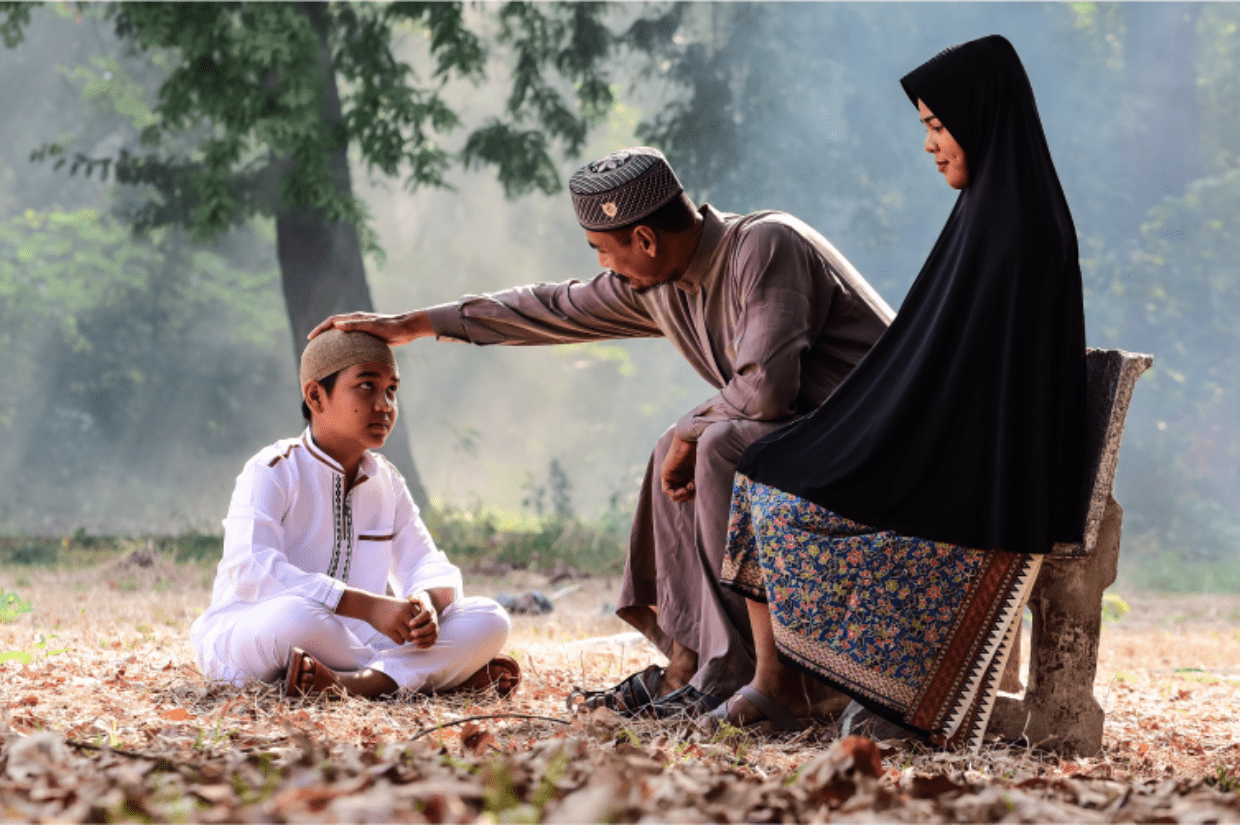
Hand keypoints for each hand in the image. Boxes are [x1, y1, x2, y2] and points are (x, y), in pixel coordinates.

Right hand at [307, 310, 431, 345]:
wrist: (406, 329)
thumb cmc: (390, 327)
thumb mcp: (372, 326)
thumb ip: (355, 325)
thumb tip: (337, 325)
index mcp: (355, 318)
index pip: (332, 321)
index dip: (320, 329)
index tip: (311, 338)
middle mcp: (357, 322)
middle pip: (335, 327)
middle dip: (323, 334)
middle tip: (314, 345)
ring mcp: (363, 330)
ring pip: (343, 335)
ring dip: (333, 341)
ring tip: (326, 353)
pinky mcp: (369, 337)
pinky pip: (353, 342)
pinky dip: (346, 348)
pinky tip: (346, 359)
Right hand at [365, 594, 423, 645]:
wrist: (371, 606)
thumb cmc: (389, 606)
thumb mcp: (403, 604)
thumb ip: (414, 612)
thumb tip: (424, 627)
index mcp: (409, 606)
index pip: (422, 620)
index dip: (420, 625)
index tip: (416, 627)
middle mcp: (404, 613)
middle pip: (417, 629)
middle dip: (415, 634)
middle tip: (411, 633)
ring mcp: (396, 622)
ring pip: (409, 637)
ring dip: (407, 639)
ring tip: (404, 635)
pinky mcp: (388, 630)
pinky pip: (400, 641)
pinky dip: (400, 641)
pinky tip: (397, 637)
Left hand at [406, 591, 438, 648]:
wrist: (423, 604)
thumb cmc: (417, 602)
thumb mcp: (416, 597)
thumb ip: (415, 597)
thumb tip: (413, 599)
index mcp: (430, 608)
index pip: (427, 613)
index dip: (420, 619)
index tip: (410, 623)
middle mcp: (434, 617)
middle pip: (432, 625)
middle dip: (422, 631)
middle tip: (411, 634)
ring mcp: (434, 625)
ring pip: (434, 634)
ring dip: (424, 639)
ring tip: (413, 641)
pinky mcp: (433, 632)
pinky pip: (433, 640)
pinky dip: (426, 644)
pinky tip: (417, 646)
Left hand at [660, 433, 696, 502]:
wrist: (693, 437)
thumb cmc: (703, 449)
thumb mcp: (704, 470)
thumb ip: (702, 481)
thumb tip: (702, 497)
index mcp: (689, 474)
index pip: (689, 493)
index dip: (694, 496)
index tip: (700, 491)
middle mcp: (680, 475)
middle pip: (681, 495)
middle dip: (689, 496)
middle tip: (695, 489)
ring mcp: (672, 474)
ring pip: (674, 494)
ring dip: (683, 496)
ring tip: (690, 488)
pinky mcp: (666, 472)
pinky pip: (666, 490)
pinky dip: (675, 493)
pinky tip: (684, 489)